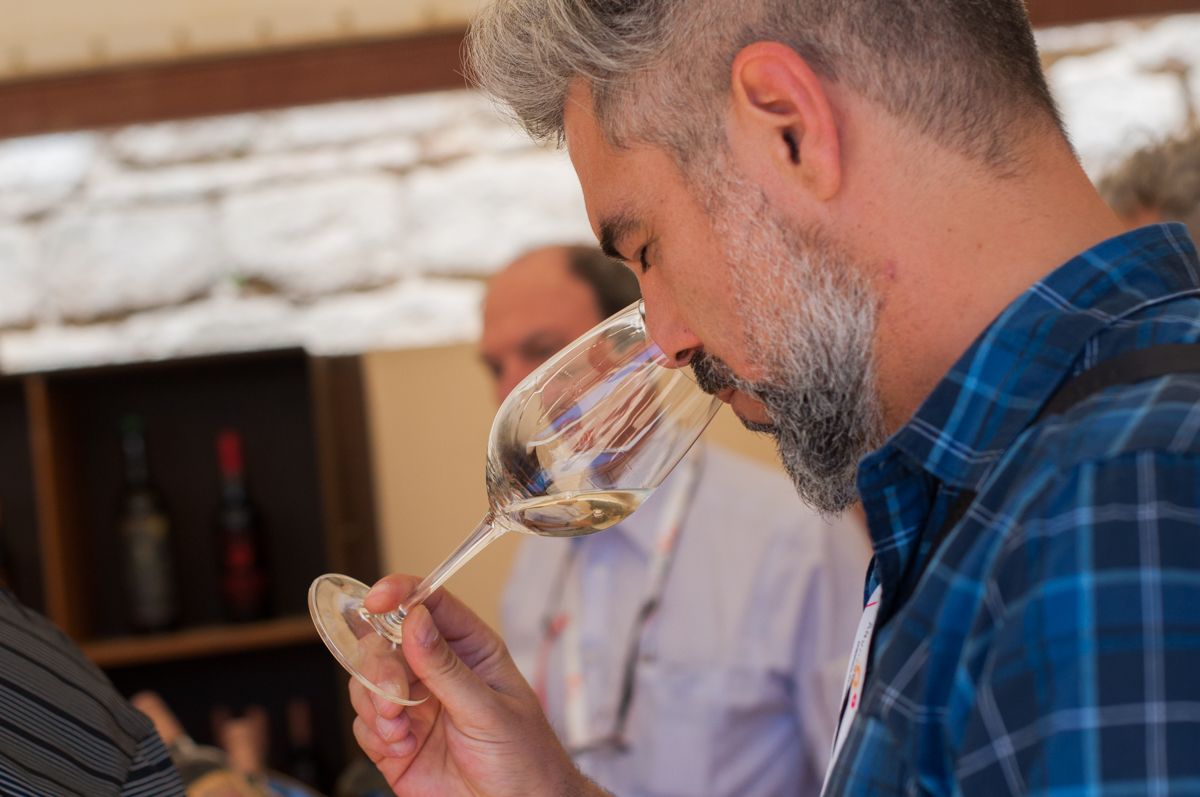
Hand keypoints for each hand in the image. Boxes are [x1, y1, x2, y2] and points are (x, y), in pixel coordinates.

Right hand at [349, 575, 602, 796]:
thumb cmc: (524, 758)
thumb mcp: (488, 710)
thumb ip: (446, 668)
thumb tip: (415, 619)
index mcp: (471, 650)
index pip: (432, 605)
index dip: (402, 593)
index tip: (378, 598)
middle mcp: (439, 672)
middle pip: (388, 643)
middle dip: (381, 668)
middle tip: (393, 698)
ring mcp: (416, 705)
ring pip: (369, 682)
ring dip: (376, 705)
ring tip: (399, 730)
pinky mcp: (397, 740)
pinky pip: (364, 722)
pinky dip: (374, 733)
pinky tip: (400, 747)